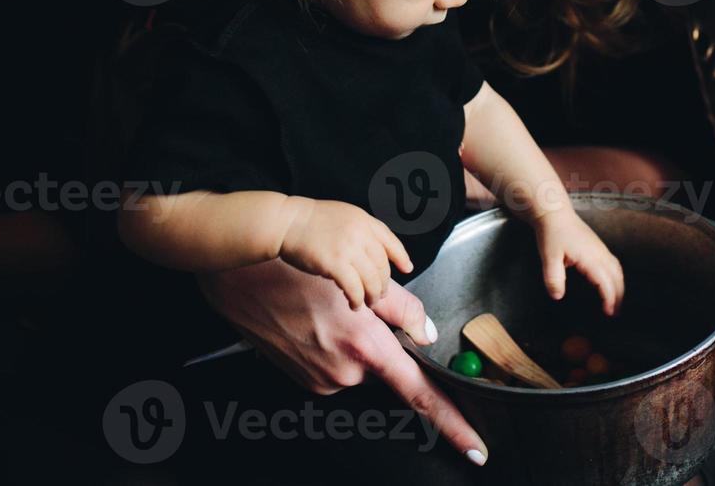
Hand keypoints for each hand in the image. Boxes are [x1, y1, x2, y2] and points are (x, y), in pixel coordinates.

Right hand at [197, 260, 488, 464]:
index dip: (453, 424)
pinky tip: (313, 319)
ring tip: (325, 308)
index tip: (476, 447)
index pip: (421, 395)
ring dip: (355, 341)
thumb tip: (427, 332)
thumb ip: (403, 308)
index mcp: (364, 346)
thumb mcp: (360, 278)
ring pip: (360, 363)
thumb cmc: (296, 268)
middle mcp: (344, 372)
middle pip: (386, 366)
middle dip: (381, 342)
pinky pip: (336, 365)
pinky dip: (335, 345)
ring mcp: (321, 380)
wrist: (238, 276)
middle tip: (351, 308)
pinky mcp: (305, 380)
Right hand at [278, 198, 413, 309]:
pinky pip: (354, 287)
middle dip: (383, 283)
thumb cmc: (310, 221)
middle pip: (382, 264)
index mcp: (363, 220)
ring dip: (373, 294)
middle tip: (380, 294)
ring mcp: (348, 248)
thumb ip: (360, 230)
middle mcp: (360, 233)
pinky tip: (354, 304)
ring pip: (372, 279)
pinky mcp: (335, 263)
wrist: (287, 222)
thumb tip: (372, 252)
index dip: (401, 256)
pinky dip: (356, 299)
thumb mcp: (343, 216)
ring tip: (368, 302)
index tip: (407, 268)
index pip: (390, 240)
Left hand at [533, 208, 624, 314]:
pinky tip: (611, 282)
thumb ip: (553, 278)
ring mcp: (600, 248)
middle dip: (619, 296)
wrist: (554, 212)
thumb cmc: (551, 234)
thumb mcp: (548, 257)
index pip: (606, 282)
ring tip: (616, 302)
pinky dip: (616, 276)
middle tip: (615, 313)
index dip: (610, 299)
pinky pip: (613, 263)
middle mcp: (600, 253)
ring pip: (618, 270)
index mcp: (590, 257)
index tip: (609, 312)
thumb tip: (557, 296)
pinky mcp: (598, 246)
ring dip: (620, 286)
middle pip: (617, 278)